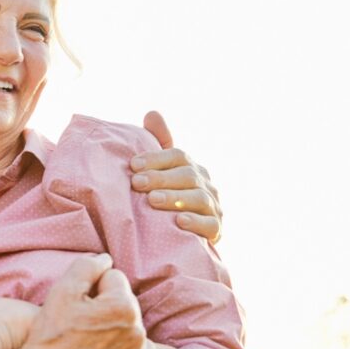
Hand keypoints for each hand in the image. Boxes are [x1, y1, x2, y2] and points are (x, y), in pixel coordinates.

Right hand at [0, 254, 149, 348]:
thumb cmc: (50, 334)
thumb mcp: (62, 290)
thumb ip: (88, 266)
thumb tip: (106, 259)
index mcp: (123, 306)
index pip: (113, 277)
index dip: (91, 287)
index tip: (77, 304)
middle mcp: (138, 332)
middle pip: (123, 301)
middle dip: (105, 305)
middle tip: (79, 322)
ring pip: (127, 324)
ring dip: (112, 326)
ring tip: (86, 339)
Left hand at [133, 110, 222, 243]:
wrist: (180, 236)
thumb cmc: (166, 197)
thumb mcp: (161, 171)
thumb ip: (158, 143)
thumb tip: (152, 112)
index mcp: (191, 167)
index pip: (177, 156)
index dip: (156, 158)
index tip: (132, 164)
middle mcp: (206, 184)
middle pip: (187, 175)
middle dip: (160, 178)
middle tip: (136, 183)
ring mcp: (213, 207)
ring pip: (198, 198)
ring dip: (175, 198)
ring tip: (152, 200)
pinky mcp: (216, 230)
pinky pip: (211, 225)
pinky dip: (196, 222)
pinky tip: (179, 221)